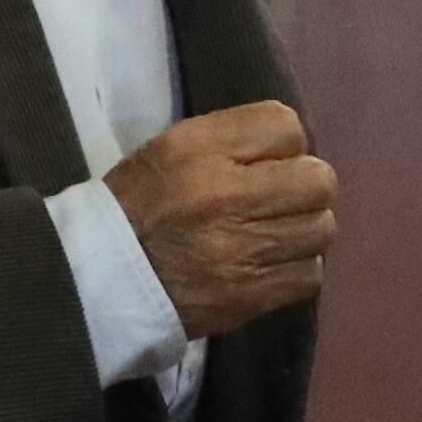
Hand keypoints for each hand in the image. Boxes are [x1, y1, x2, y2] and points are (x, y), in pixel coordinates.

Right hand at [103, 101, 337, 338]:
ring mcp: (239, 249)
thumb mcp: (172, 149)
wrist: (100, 280)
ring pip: (320, 229)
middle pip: (318, 180)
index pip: (286, 126)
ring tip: (273, 234)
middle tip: (279, 202)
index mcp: (198, 150)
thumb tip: (297, 149)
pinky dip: (296, 268)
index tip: (268, 164)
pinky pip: (309, 275)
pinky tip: (268, 264)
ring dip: (303, 230)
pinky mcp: (248, 295)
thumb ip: (235, 140)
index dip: (285, 146)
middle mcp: (223, 194)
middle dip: (305, 189)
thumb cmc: (139, 207)